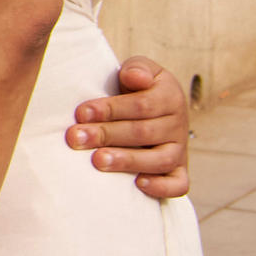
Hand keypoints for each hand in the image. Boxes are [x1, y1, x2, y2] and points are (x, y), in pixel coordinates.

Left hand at [67, 56, 190, 200]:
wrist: (154, 108)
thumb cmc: (136, 88)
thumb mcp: (139, 70)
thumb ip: (136, 69)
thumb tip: (134, 77)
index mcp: (169, 98)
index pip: (141, 105)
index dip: (110, 109)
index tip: (81, 113)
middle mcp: (177, 126)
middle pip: (143, 133)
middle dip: (106, 135)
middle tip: (75, 138)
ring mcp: (179, 150)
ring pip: (159, 159)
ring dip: (127, 160)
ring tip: (98, 161)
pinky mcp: (178, 171)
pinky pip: (178, 183)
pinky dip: (162, 187)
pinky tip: (139, 184)